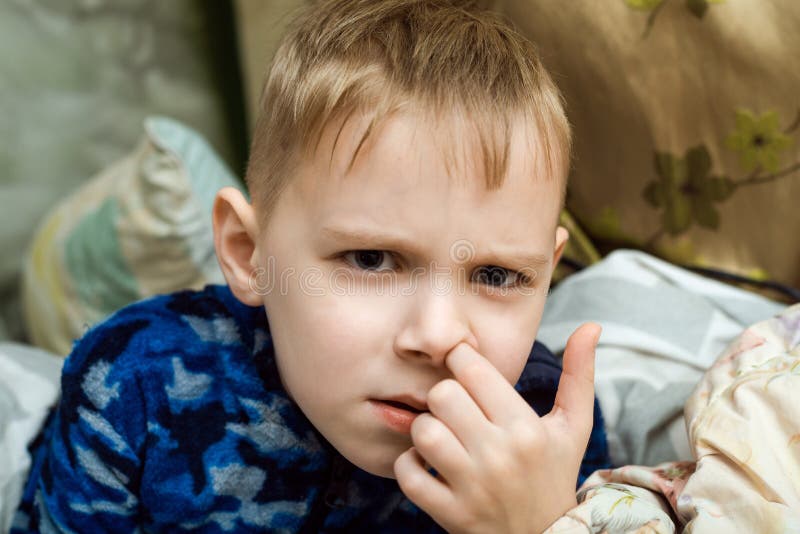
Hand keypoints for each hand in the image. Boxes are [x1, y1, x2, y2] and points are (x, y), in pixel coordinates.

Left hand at [394, 323, 601, 533]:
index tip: (465, 371)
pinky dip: (410, 465)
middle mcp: (500, 455)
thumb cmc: (554, 473)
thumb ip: (578, 374)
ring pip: (423, 431)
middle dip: (445, 397)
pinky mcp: (451, 514)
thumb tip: (590, 324)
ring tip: (443, 436)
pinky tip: (428, 464)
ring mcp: (473, 488)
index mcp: (526, 428)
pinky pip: (407, 474)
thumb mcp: (573, 426)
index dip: (461, 361)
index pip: (471, 368)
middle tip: (456, 408)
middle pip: (442, 395)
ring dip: (425, 430)